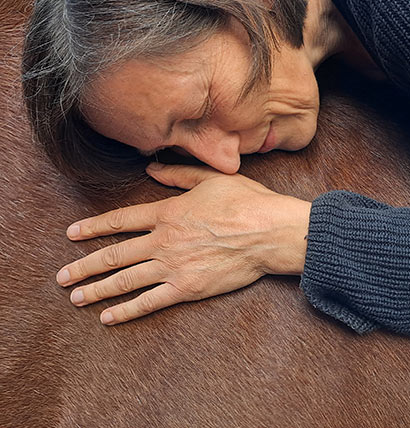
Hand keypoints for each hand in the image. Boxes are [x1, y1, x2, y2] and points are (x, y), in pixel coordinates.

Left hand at [56, 164, 310, 324]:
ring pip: (126, 280)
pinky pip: (150, 302)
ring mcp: (173, 266)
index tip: (72, 233)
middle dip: (85, 265)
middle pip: (115, 254)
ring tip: (75, 297)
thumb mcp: (211, 179)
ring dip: (98, 289)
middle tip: (62, 275)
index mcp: (168, 213)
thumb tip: (150, 169)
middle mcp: (163, 241)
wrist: (269, 232)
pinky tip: (109, 317)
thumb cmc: (245, 202)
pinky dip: (127, 311)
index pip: (121, 220)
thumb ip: (178, 175)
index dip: (94, 226)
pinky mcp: (188, 288)